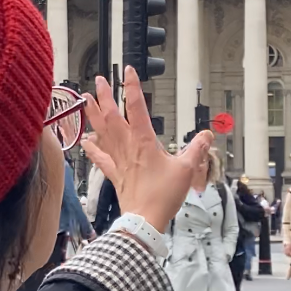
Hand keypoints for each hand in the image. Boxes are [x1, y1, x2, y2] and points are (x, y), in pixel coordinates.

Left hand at [82, 69, 211, 234]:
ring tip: (85, 99)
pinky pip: (100, 157)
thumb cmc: (163, 196)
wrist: (145, 219)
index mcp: (144, 141)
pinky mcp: (115, 174)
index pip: (136, 107)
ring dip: (93, 114)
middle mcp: (127, 147)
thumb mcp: (186, 169)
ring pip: (102, 131)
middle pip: (111, 115)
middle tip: (99, 79)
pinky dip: (92, 148)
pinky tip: (84, 140)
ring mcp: (118, 160)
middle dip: (104, 95)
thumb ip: (196, 149)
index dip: (132, 87)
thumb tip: (206, 135)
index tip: (128, 71)